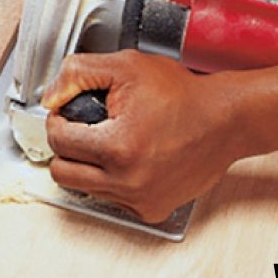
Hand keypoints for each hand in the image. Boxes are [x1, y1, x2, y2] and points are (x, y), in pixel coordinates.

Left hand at [42, 51, 241, 223]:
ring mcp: (140, 200)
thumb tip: (51, 98)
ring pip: (85, 188)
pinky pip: (111, 200)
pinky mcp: (152, 209)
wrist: (226, 120)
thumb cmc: (183, 95)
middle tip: (83, 130)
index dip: (59, 121)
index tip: (69, 114)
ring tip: (111, 142)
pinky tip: (129, 160)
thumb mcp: (126, 67)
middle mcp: (128, 181)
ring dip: (89, 166)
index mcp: (118, 147)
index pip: (58, 141)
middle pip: (62, 173)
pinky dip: (112, 181)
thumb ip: (78, 74)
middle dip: (67, 148)